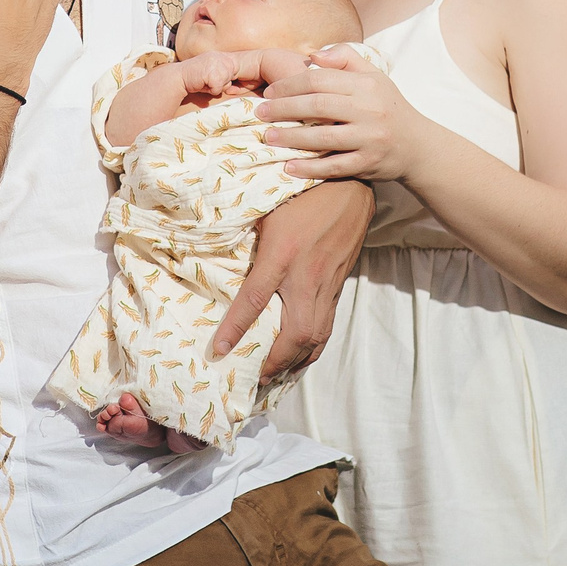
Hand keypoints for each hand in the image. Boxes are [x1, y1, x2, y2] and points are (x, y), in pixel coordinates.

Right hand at [176, 50, 253, 99]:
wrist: (178, 76)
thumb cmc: (196, 77)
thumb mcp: (213, 71)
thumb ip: (225, 73)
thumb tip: (238, 84)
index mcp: (224, 56)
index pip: (237, 70)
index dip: (227, 78)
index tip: (214, 77)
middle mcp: (222, 57)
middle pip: (233, 79)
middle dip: (221, 83)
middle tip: (207, 79)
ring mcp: (218, 65)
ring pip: (227, 85)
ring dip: (216, 87)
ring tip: (204, 81)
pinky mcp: (213, 75)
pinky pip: (218, 90)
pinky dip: (210, 91)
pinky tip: (201, 83)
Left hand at [212, 180, 372, 379]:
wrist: (349, 187)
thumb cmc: (300, 193)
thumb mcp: (266, 210)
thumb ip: (248, 237)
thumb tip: (218, 254)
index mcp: (282, 253)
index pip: (255, 299)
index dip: (236, 327)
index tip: (220, 351)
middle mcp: (307, 275)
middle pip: (295, 332)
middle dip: (275, 361)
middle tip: (254, 378)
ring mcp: (327, 283)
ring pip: (316, 335)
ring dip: (296, 361)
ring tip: (275, 376)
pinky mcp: (339, 286)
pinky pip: (328, 326)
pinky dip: (313, 348)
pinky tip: (300, 358)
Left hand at [260, 47, 434, 181]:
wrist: (417, 145)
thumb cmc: (387, 106)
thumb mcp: (373, 75)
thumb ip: (345, 58)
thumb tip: (312, 56)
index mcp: (367, 85)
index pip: (321, 79)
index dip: (290, 84)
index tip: (269, 91)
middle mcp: (369, 110)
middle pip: (318, 106)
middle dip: (284, 109)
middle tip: (260, 113)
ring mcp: (370, 139)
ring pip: (324, 138)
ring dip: (291, 138)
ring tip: (268, 137)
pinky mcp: (369, 163)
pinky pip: (335, 166)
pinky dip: (310, 168)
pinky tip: (289, 166)